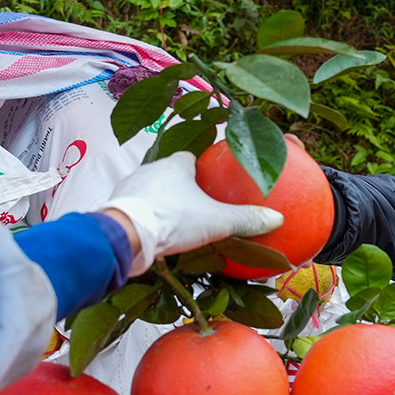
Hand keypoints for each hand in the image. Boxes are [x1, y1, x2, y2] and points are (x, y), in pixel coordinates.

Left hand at [102, 152, 283, 274]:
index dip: (201, 170)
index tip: (210, 184)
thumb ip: (245, 219)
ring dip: (161, 202)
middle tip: (196, 206)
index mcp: (175, 164)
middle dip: (181, 187)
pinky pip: (136, 207)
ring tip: (175, 222)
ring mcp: (130, 186)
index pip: (191, 159)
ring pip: (151, 191)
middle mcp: (150, 169)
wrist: (126, 234)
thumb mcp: (215, 221)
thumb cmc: (173, 220)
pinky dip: (146, 217)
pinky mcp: (117, 206)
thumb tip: (276, 218)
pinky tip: (155, 233)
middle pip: (170, 174)